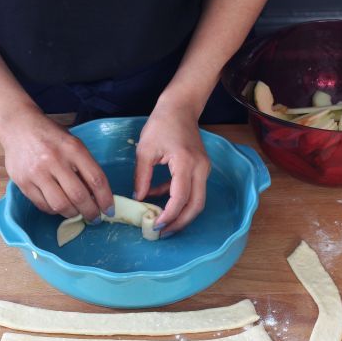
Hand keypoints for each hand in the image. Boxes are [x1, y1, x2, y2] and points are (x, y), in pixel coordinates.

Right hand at [0, 108, 113, 221]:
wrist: (18, 125)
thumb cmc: (51, 136)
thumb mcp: (73, 144)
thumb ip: (84, 166)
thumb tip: (96, 196)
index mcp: (72, 148)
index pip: (96, 179)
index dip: (105, 199)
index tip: (109, 210)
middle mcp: (54, 160)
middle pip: (78, 196)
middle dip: (90, 212)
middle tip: (94, 218)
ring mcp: (36, 172)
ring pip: (60, 205)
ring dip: (72, 214)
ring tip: (76, 212)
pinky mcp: (22, 182)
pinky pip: (43, 205)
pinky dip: (54, 210)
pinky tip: (59, 207)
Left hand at [134, 100, 210, 236]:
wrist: (180, 107)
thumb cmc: (161, 124)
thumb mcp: (145, 150)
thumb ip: (141, 177)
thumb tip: (137, 199)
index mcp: (186, 164)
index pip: (180, 198)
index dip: (169, 215)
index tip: (155, 225)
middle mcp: (200, 169)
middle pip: (196, 206)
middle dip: (180, 223)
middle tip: (162, 233)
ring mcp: (204, 169)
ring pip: (197, 201)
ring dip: (180, 214)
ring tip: (161, 223)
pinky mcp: (201, 169)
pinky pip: (192, 191)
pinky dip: (177, 199)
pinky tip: (157, 198)